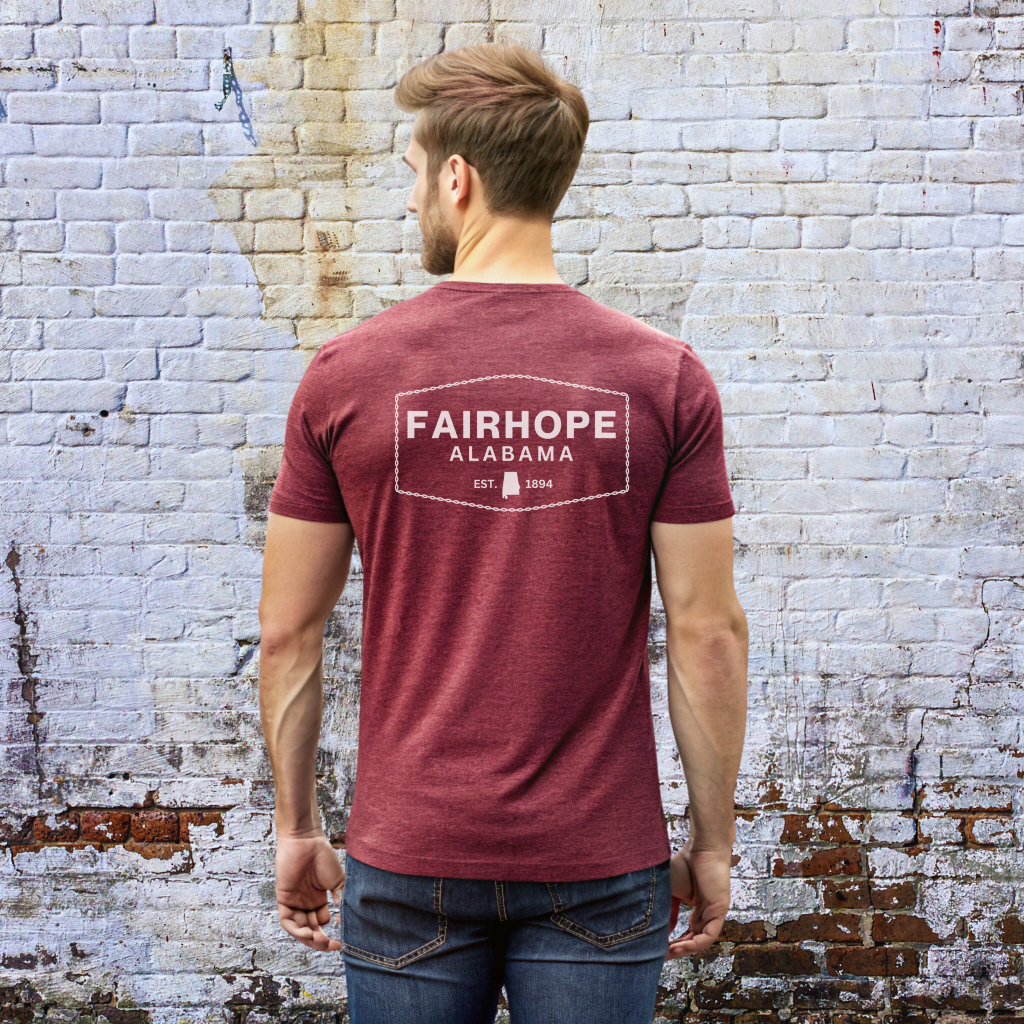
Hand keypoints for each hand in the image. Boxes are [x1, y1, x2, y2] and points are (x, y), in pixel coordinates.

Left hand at [275, 831, 345, 950]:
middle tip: (331, 946)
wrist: (307, 841)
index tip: (342, 941)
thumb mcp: (337, 880)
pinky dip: (296, 930)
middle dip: (320, 941)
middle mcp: (306, 903)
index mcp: (318, 899)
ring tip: (321, 940)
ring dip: (309, 938)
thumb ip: (341, 897)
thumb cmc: (323, 856)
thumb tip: (347, 917)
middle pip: (311, 929)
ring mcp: (294, 902)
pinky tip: (307, 933)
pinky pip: (287, 921)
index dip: (330, 933)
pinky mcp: (283, 899)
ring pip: (299, 928)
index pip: (322, 922)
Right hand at [666, 844, 730, 958]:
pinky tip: (682, 946)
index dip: (673, 943)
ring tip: (668, 952)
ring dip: (685, 949)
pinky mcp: (720, 911)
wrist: (701, 848)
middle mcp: (706, 914)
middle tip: (660, 956)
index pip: (686, 933)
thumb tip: (662, 932)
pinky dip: (696, 943)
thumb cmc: (685, 864)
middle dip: (677, 950)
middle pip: (692, 940)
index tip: (657, 949)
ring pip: (700, 941)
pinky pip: (709, 935)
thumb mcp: (670, 892)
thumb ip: (668, 911)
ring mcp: (714, 913)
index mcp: (696, 909)